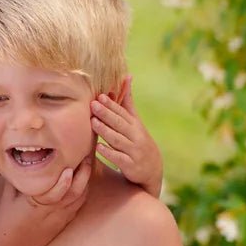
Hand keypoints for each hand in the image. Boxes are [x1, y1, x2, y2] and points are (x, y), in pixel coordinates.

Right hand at [0, 152, 92, 245]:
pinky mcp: (63, 224)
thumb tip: (23, 158)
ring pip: (80, 199)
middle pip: (75, 192)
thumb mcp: (8, 195)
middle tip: (87, 157)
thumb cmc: (6, 219)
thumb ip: (18, 177)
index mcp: (36, 203)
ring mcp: (60, 218)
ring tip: (87, 166)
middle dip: (84, 174)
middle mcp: (51, 211)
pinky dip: (82, 193)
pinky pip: (77, 206)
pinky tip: (82, 183)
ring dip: (85, 182)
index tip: (73, 158)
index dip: (67, 177)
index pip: (57, 189)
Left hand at [91, 76, 162, 197]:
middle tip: (93, 105)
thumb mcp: (135, 121)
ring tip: (93, 122)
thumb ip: (128, 101)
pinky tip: (98, 147)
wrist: (152, 169)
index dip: (112, 105)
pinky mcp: (131, 166)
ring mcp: (134, 151)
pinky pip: (119, 159)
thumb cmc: (138, 140)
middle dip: (106, 114)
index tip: (100, 96)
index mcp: (135, 125)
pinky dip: (109, 153)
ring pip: (118, 140)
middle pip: (120, 124)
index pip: (123, 113)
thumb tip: (127, 76)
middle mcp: (136, 137)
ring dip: (105, 131)